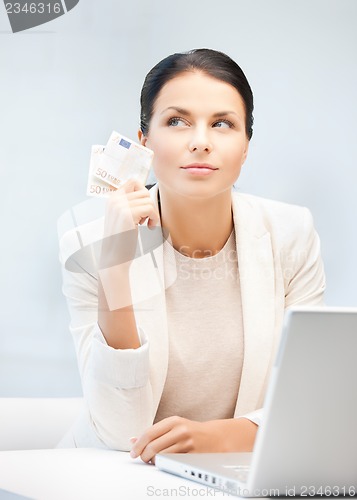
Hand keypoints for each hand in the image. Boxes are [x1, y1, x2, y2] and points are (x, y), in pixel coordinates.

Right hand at [100, 179, 159, 269]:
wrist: (114, 257)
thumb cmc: (121, 239)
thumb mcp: (121, 216)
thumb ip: (129, 203)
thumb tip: (144, 191)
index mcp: (112, 198)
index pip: (133, 181)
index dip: (143, 193)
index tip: (143, 208)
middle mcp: (114, 199)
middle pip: (144, 191)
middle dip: (148, 205)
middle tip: (144, 219)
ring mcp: (119, 206)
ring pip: (148, 200)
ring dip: (151, 213)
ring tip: (144, 224)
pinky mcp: (127, 214)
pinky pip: (150, 209)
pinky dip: (154, 219)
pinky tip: (148, 228)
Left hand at [129, 416, 257, 463]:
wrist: (215, 437)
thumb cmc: (190, 431)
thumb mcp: (173, 426)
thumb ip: (154, 432)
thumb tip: (132, 440)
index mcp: (173, 420)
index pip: (149, 433)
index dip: (138, 445)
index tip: (133, 452)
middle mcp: (180, 430)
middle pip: (153, 446)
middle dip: (143, 456)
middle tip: (142, 459)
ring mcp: (187, 443)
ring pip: (162, 456)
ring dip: (153, 462)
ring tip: (152, 461)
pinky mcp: (193, 455)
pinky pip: (173, 463)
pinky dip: (164, 465)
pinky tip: (163, 463)